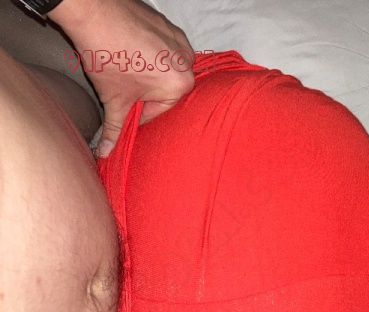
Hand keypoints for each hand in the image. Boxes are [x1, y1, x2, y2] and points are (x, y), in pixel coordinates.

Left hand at [50, 0, 194, 156]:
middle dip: (146, 92)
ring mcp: (181, 42)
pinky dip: (151, 54)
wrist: (93, 12)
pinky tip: (131, 51)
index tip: (123, 106)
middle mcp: (187, 64)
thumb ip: (115, 129)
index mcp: (180, 85)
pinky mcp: (171, 27)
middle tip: (124, 85)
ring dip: (150, 73)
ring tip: (127, 66)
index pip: (160, 111)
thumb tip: (107, 153)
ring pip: (167, 69)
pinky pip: (165, 50)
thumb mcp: (113, 99)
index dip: (138, 112)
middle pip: (167, 90)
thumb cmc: (107, 54)